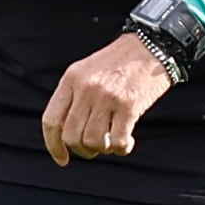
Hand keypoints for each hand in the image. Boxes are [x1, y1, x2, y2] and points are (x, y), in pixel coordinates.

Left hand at [41, 32, 175, 164]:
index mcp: (71, 79)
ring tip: (112, 142)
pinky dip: (122, 149)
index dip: (53, 145)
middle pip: (71, 136)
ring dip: (103, 149)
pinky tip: (127, 142)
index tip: (62, 159)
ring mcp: (107, 97)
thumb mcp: (87, 71)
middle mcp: (86, 88)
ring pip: (93, 142)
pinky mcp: (129, 105)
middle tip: (95, 148)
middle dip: (83, 150)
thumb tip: (68, 135)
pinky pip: (118, 142)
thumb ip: (74, 97)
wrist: (152, 45)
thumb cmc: (120, 62)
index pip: (52, 120)